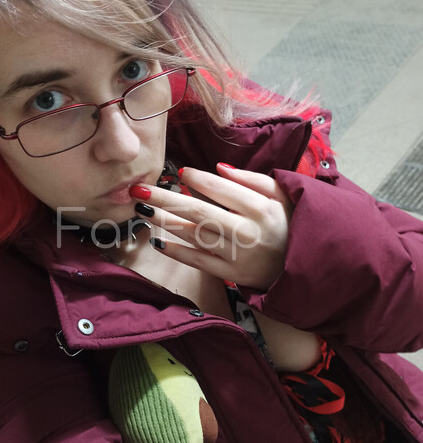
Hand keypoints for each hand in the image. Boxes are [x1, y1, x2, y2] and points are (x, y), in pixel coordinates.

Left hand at [130, 164, 293, 290]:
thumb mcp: (281, 194)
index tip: (179, 172)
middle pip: (199, 212)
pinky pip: (199, 262)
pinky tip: (158, 241)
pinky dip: (178, 252)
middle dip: (166, 199)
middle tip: (139, 189)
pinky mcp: (231, 274)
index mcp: (261, 207)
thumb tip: (218, 168)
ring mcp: (237, 255)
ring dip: (165, 222)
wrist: (305, 266)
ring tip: (143, 209)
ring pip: (195, 236)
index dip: (197, 180)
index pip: (221, 189)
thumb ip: (251, 179)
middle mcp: (247, 231)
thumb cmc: (290, 223)